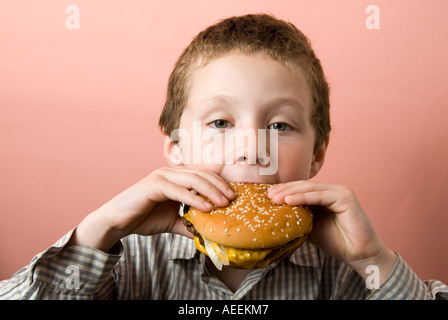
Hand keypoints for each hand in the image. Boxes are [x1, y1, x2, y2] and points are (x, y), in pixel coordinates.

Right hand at [68, 167, 234, 251]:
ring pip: (192, 179)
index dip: (219, 184)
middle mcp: (170, 173)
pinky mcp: (153, 185)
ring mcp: (161, 176)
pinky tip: (207, 207)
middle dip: (219, 186)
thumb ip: (189, 224)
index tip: (233, 195)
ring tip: (224, 203)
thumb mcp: (172, 221)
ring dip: (210, 190)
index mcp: (176, 178)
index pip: (203, 176)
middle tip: (233, 198)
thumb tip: (207, 235)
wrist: (117, 223)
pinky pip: (178, 190)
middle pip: (201, 175)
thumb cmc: (144, 218)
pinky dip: (194, 198)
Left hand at [268, 180, 396, 283]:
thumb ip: (299, 219)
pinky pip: (320, 196)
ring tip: (274, 198)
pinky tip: (288, 201)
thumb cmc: (338, 243)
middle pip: (303, 187)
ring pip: (310, 189)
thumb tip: (276, 217)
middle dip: (284, 190)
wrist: (360, 255)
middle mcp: (332, 191)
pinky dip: (303, 197)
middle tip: (267, 196)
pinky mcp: (345, 197)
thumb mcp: (311, 228)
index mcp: (325, 196)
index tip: (267, 197)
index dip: (284, 192)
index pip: (301, 190)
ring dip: (290, 193)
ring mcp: (340, 192)